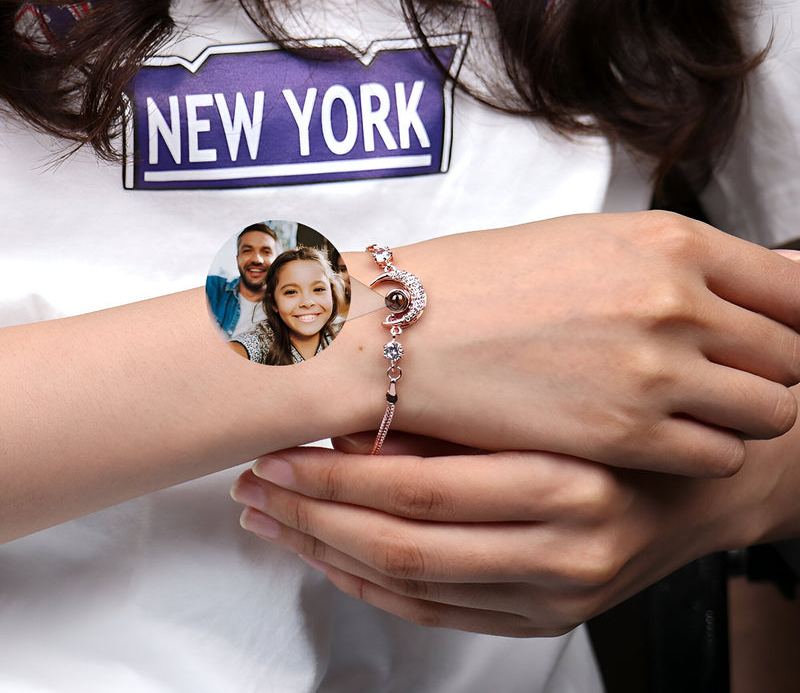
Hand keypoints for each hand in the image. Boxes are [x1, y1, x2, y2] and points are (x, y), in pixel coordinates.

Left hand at [230, 429, 796, 636]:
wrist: (704, 481)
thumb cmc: (625, 420)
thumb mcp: (554, 394)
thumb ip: (461, 414)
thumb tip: (356, 423)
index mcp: (567, 480)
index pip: (419, 491)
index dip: (334, 478)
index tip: (276, 457)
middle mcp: (563, 550)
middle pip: (403, 545)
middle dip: (313, 517)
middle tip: (255, 488)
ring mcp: (553, 597)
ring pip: (411, 586)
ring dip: (328, 552)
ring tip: (273, 519)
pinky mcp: (545, 621)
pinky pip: (438, 615)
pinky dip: (373, 586)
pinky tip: (331, 557)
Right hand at [340, 211, 799, 476]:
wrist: (404, 330)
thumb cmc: (484, 280)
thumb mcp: (590, 242)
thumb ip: (677, 262)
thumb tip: (760, 277)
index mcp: (669, 241)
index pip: (796, 288)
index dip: (796, 318)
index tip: (778, 336)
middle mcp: (675, 302)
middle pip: (791, 354)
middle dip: (768, 368)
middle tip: (725, 377)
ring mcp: (654, 370)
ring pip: (769, 410)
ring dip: (741, 413)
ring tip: (691, 410)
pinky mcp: (624, 433)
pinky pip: (718, 456)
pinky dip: (703, 451)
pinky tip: (656, 438)